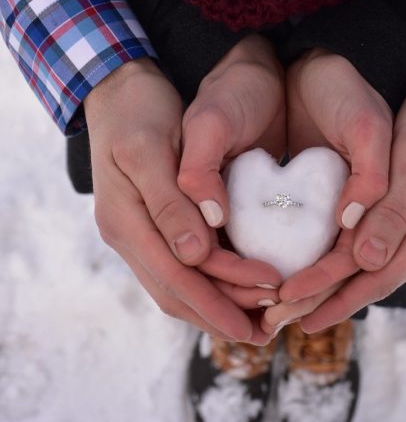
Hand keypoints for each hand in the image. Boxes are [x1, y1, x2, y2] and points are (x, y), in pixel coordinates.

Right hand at [86, 34, 284, 343]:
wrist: (122, 89)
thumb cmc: (139, 111)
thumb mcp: (150, 149)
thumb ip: (169, 203)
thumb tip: (194, 257)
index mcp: (125, 221)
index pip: (176, 277)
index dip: (217, 301)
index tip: (257, 318)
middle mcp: (131, 235)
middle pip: (177, 292)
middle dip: (221, 315)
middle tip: (266, 332)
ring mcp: (141, 232)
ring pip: (179, 286)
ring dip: (218, 305)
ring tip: (258, 320)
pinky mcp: (155, 225)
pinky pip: (182, 267)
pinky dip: (212, 284)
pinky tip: (238, 289)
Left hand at [282, 59, 405, 331]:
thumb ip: (396, 210)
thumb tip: (368, 262)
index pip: (376, 275)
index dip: (332, 295)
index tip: (289, 307)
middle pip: (374, 280)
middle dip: (327, 300)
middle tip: (282, 318)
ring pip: (377, 267)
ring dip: (338, 287)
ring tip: (299, 303)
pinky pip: (383, 247)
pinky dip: (353, 263)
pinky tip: (332, 266)